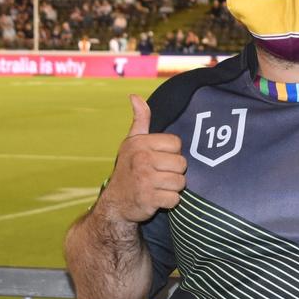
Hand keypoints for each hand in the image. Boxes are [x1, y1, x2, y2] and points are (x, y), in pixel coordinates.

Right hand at [100, 94, 186, 221]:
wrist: (116, 202)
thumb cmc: (129, 170)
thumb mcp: (132, 143)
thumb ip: (140, 120)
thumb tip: (134, 96)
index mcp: (140, 143)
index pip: (176, 144)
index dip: (172, 154)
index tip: (160, 160)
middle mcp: (142, 159)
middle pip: (182, 164)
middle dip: (175, 172)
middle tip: (160, 176)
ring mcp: (145, 180)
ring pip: (180, 182)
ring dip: (173, 188)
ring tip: (159, 187)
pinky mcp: (148, 199)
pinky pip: (175, 199)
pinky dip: (169, 202)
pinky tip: (158, 198)